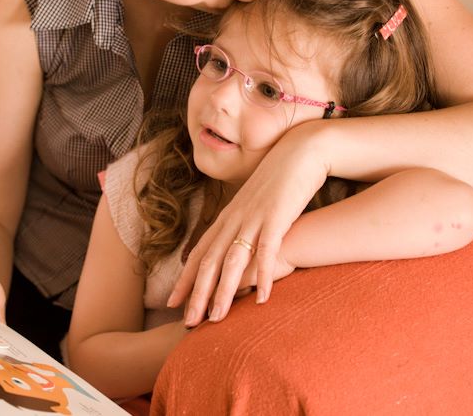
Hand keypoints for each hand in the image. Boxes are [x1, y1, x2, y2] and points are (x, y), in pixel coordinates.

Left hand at [168, 121, 327, 325]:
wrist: (300, 151)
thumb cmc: (279, 179)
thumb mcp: (254, 203)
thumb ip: (244, 223)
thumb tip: (238, 244)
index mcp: (228, 216)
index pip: (200, 252)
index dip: (186, 278)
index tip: (172, 302)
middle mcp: (235, 218)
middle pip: (210, 261)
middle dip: (197, 293)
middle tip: (187, 322)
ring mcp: (254, 218)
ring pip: (232, 260)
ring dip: (223, 291)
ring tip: (216, 318)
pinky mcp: (277, 217)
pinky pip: (267, 250)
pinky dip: (263, 274)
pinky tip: (262, 298)